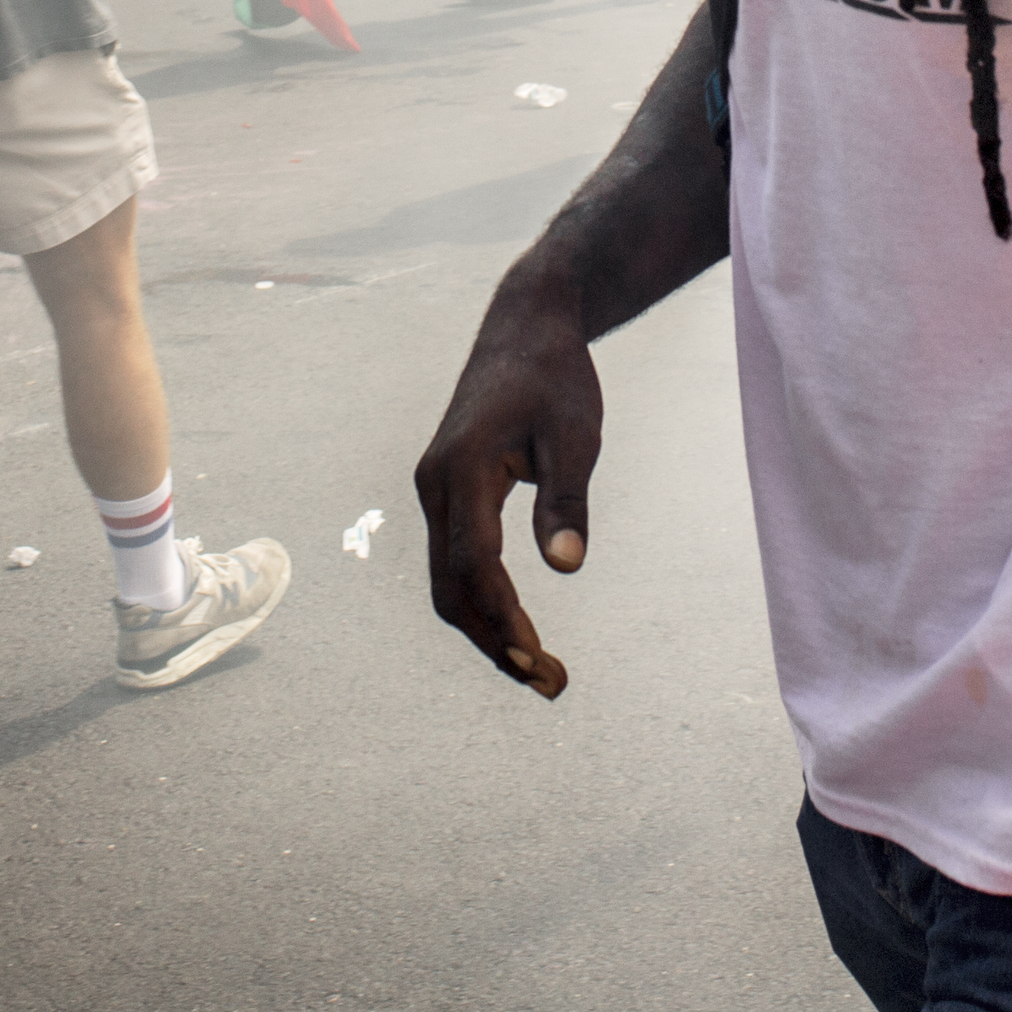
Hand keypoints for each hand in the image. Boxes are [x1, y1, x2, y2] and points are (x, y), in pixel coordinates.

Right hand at [414, 266, 603, 698]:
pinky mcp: (447, 494)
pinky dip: (483, 602)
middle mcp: (435, 485)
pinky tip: (519, 628)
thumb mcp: (576, 435)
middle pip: (451, 587)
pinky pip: (455, 562)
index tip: (539, 661)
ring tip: (541, 670)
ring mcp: (435, 491)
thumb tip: (568, 568)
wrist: (526, 328)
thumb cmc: (556, 379)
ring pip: (448, 582)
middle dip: (496, 642)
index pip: (474, 564)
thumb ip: (566, 500)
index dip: (503, 619)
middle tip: (553, 683)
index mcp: (462, 469)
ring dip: (489, 630)